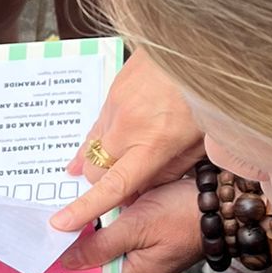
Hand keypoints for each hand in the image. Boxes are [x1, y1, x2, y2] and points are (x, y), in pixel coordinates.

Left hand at [51, 178, 205, 272]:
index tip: (43, 251)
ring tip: (69, 226)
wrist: (221, 203)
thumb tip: (66, 258)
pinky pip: (116, 243)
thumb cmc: (186, 214)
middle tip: (52, 232)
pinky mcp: (146, 247)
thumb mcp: (136, 225)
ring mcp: (141, 262)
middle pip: (93, 268)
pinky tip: (96, 220)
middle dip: (74, 250)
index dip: (65, 266)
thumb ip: (99, 243)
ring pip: (102, 253)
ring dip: (88, 239)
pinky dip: (104, 231)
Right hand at [53, 48, 203, 230]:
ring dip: (105, 156)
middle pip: (94, 170)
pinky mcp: (114, 86)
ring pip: (93, 145)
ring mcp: (117, 103)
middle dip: (103, 183)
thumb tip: (136, 193)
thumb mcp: (198, 146)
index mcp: (154, 145)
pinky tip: (119, 132)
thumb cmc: (210, 99)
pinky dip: (107, 133)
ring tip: (127, 152)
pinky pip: (100, 121)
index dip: (84, 209)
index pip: (113, 186)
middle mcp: (128, 126)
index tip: (61, 224)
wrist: (205, 48)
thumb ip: (165, 173)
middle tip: (128, 180)